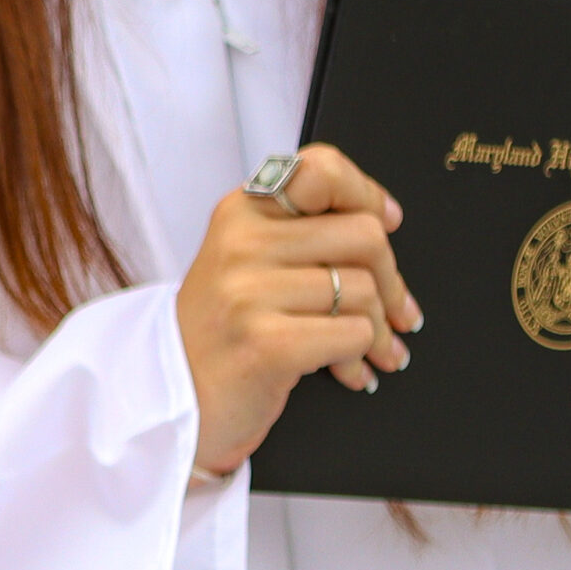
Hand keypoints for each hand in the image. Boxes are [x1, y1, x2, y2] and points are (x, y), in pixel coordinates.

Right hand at [176, 144, 419, 475]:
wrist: (172, 400)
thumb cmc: (223, 331)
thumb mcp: (247, 261)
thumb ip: (301, 231)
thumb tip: (385, 218)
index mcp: (242, 210)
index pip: (322, 168)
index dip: (367, 194)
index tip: (387, 221)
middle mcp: (243, 242)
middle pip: (364, 235)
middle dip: (392, 280)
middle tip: (398, 311)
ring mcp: (250, 292)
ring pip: (363, 290)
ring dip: (380, 330)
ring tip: (377, 351)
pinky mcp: (266, 343)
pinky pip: (352, 334)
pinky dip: (362, 357)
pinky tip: (351, 372)